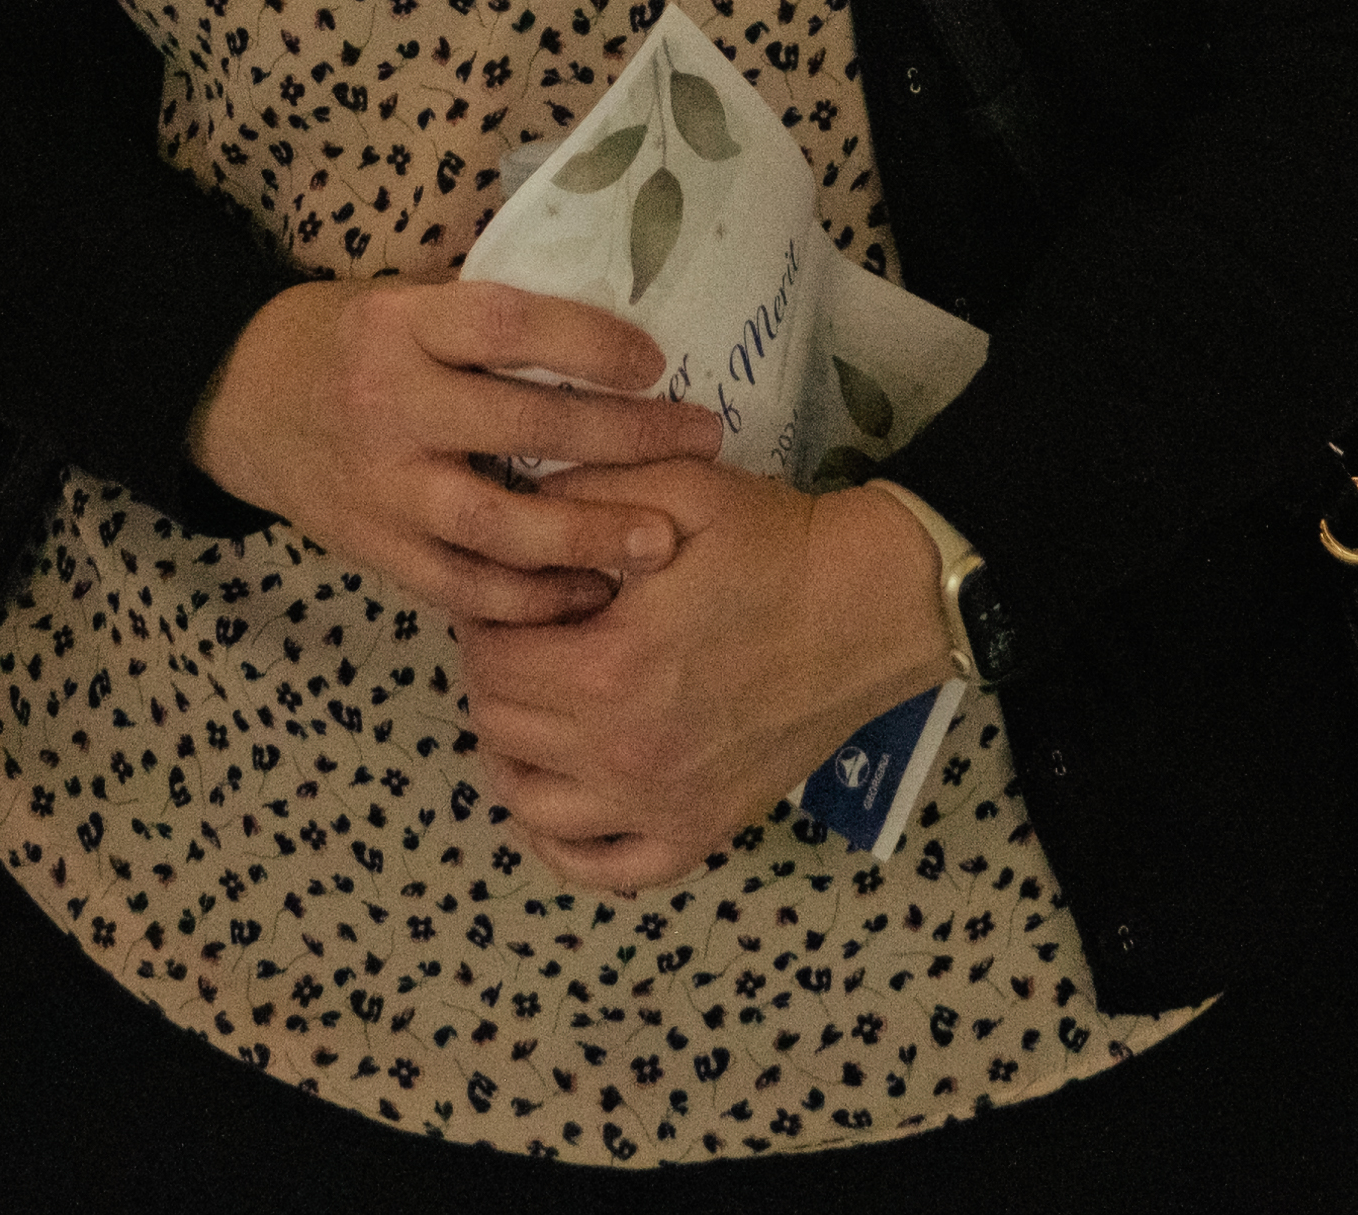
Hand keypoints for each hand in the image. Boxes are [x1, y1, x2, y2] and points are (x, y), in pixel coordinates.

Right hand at [188, 279, 722, 626]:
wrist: (243, 400)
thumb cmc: (350, 340)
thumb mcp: (404, 300)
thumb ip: (484, 319)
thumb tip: (612, 330)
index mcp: (400, 324)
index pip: (508, 326)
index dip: (588, 343)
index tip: (655, 360)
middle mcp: (389, 403)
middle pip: (523, 425)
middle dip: (624, 438)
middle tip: (701, 440)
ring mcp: (381, 486)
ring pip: (498, 524)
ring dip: (589, 535)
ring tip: (661, 540)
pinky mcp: (375, 550)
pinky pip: (463, 587)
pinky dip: (531, 599)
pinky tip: (590, 592)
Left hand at [454, 471, 952, 892]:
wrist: (874, 604)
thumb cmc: (776, 544)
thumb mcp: (675, 487)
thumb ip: (580, 492)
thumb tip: (509, 508)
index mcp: (607, 667)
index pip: (488, 658)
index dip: (482, 616)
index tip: (505, 592)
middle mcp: (623, 752)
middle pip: (500, 725)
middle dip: (495, 674)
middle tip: (523, 638)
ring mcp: (661, 804)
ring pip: (531, 803)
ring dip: (514, 755)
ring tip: (535, 708)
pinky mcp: (701, 831)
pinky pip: (607, 870)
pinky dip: (566, 846)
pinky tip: (564, 800)